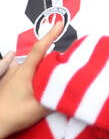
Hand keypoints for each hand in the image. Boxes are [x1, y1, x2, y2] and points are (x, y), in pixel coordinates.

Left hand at [0, 16, 61, 138]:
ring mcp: (9, 76)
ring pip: (30, 67)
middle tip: (65, 65)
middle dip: (51, 58)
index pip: (40, 49)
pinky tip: (32, 79)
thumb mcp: (41, 107)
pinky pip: (21, 73)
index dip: (50, 35)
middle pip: (38, 58)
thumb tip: (72, 89)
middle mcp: (17, 70)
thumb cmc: (14, 115)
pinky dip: (30, 73)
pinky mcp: (6, 84)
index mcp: (26, 72)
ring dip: (41, 69)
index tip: (59, 23)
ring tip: (51, 77)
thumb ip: (57, 96)